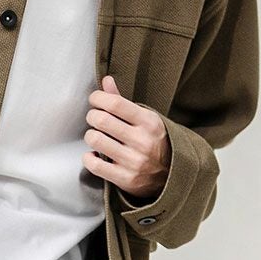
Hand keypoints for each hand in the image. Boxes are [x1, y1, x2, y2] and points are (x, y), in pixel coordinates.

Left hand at [84, 74, 170, 201]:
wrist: (171, 175)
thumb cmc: (154, 142)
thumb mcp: (145, 119)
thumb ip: (122, 101)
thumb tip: (106, 81)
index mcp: (149, 122)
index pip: (115, 104)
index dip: (98, 98)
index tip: (94, 100)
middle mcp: (143, 141)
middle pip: (101, 120)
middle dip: (92, 116)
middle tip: (94, 118)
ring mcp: (134, 161)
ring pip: (95, 140)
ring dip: (90, 136)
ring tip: (96, 136)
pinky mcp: (125, 179)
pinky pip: (95, 165)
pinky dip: (88, 158)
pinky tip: (94, 155)